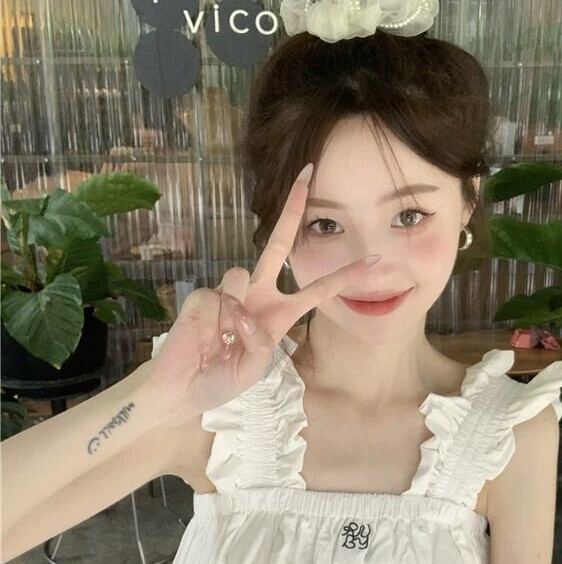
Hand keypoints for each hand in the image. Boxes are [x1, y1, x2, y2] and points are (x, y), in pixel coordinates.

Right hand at [146, 164, 380, 423]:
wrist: (184, 388)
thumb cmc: (222, 379)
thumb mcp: (255, 367)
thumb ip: (259, 339)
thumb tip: (243, 310)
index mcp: (278, 313)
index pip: (317, 289)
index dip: (345, 276)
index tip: (375, 259)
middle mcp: (256, 295)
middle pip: (278, 244)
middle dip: (292, 210)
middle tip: (308, 175)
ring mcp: (229, 292)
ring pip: (241, 276)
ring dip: (238, 316)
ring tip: (224, 345)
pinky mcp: (204, 295)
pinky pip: (219, 297)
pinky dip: (218, 322)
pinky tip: (208, 339)